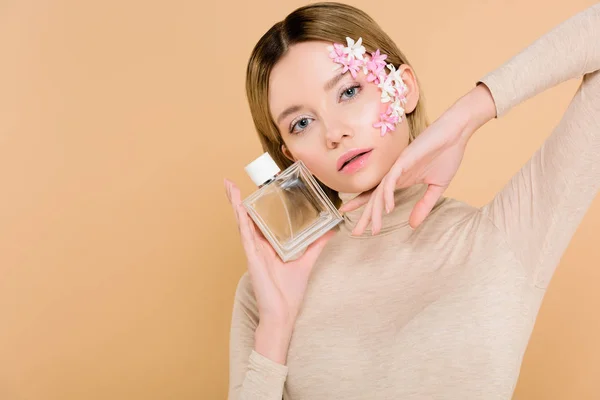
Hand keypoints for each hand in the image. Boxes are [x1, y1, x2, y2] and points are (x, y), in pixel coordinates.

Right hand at [224, 179, 334, 326]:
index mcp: (268, 246)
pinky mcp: (253, 258)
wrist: (283, 313)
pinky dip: (242, 221)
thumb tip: (331, 230)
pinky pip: (246, 236)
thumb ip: (316, 244)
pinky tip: (238, 208)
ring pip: (242, 223)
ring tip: (229, 186)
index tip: (254, 187)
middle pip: (246, 218)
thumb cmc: (289, 292)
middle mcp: (258, 246)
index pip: (259, 220)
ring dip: (235, 204)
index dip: (256, 204)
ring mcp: (254, 251)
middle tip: (230, 182)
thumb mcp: (307, 261)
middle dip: (237, 200)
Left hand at [340, 84, 495, 233]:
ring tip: (372, 227)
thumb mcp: (436, 188)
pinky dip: (388, 194)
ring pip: (380, 191)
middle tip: (356, 233)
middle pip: (374, 197)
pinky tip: (387, 208)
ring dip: (375, 210)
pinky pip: (391, 179)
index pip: (379, 197)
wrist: (456, 133)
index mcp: (401, 179)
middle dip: (365, 216)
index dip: (367, 210)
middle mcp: (395, 174)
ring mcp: (398, 166)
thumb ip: (424, 205)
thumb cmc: (446, 155)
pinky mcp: (404, 160)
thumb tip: (413, 225)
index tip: (359, 225)